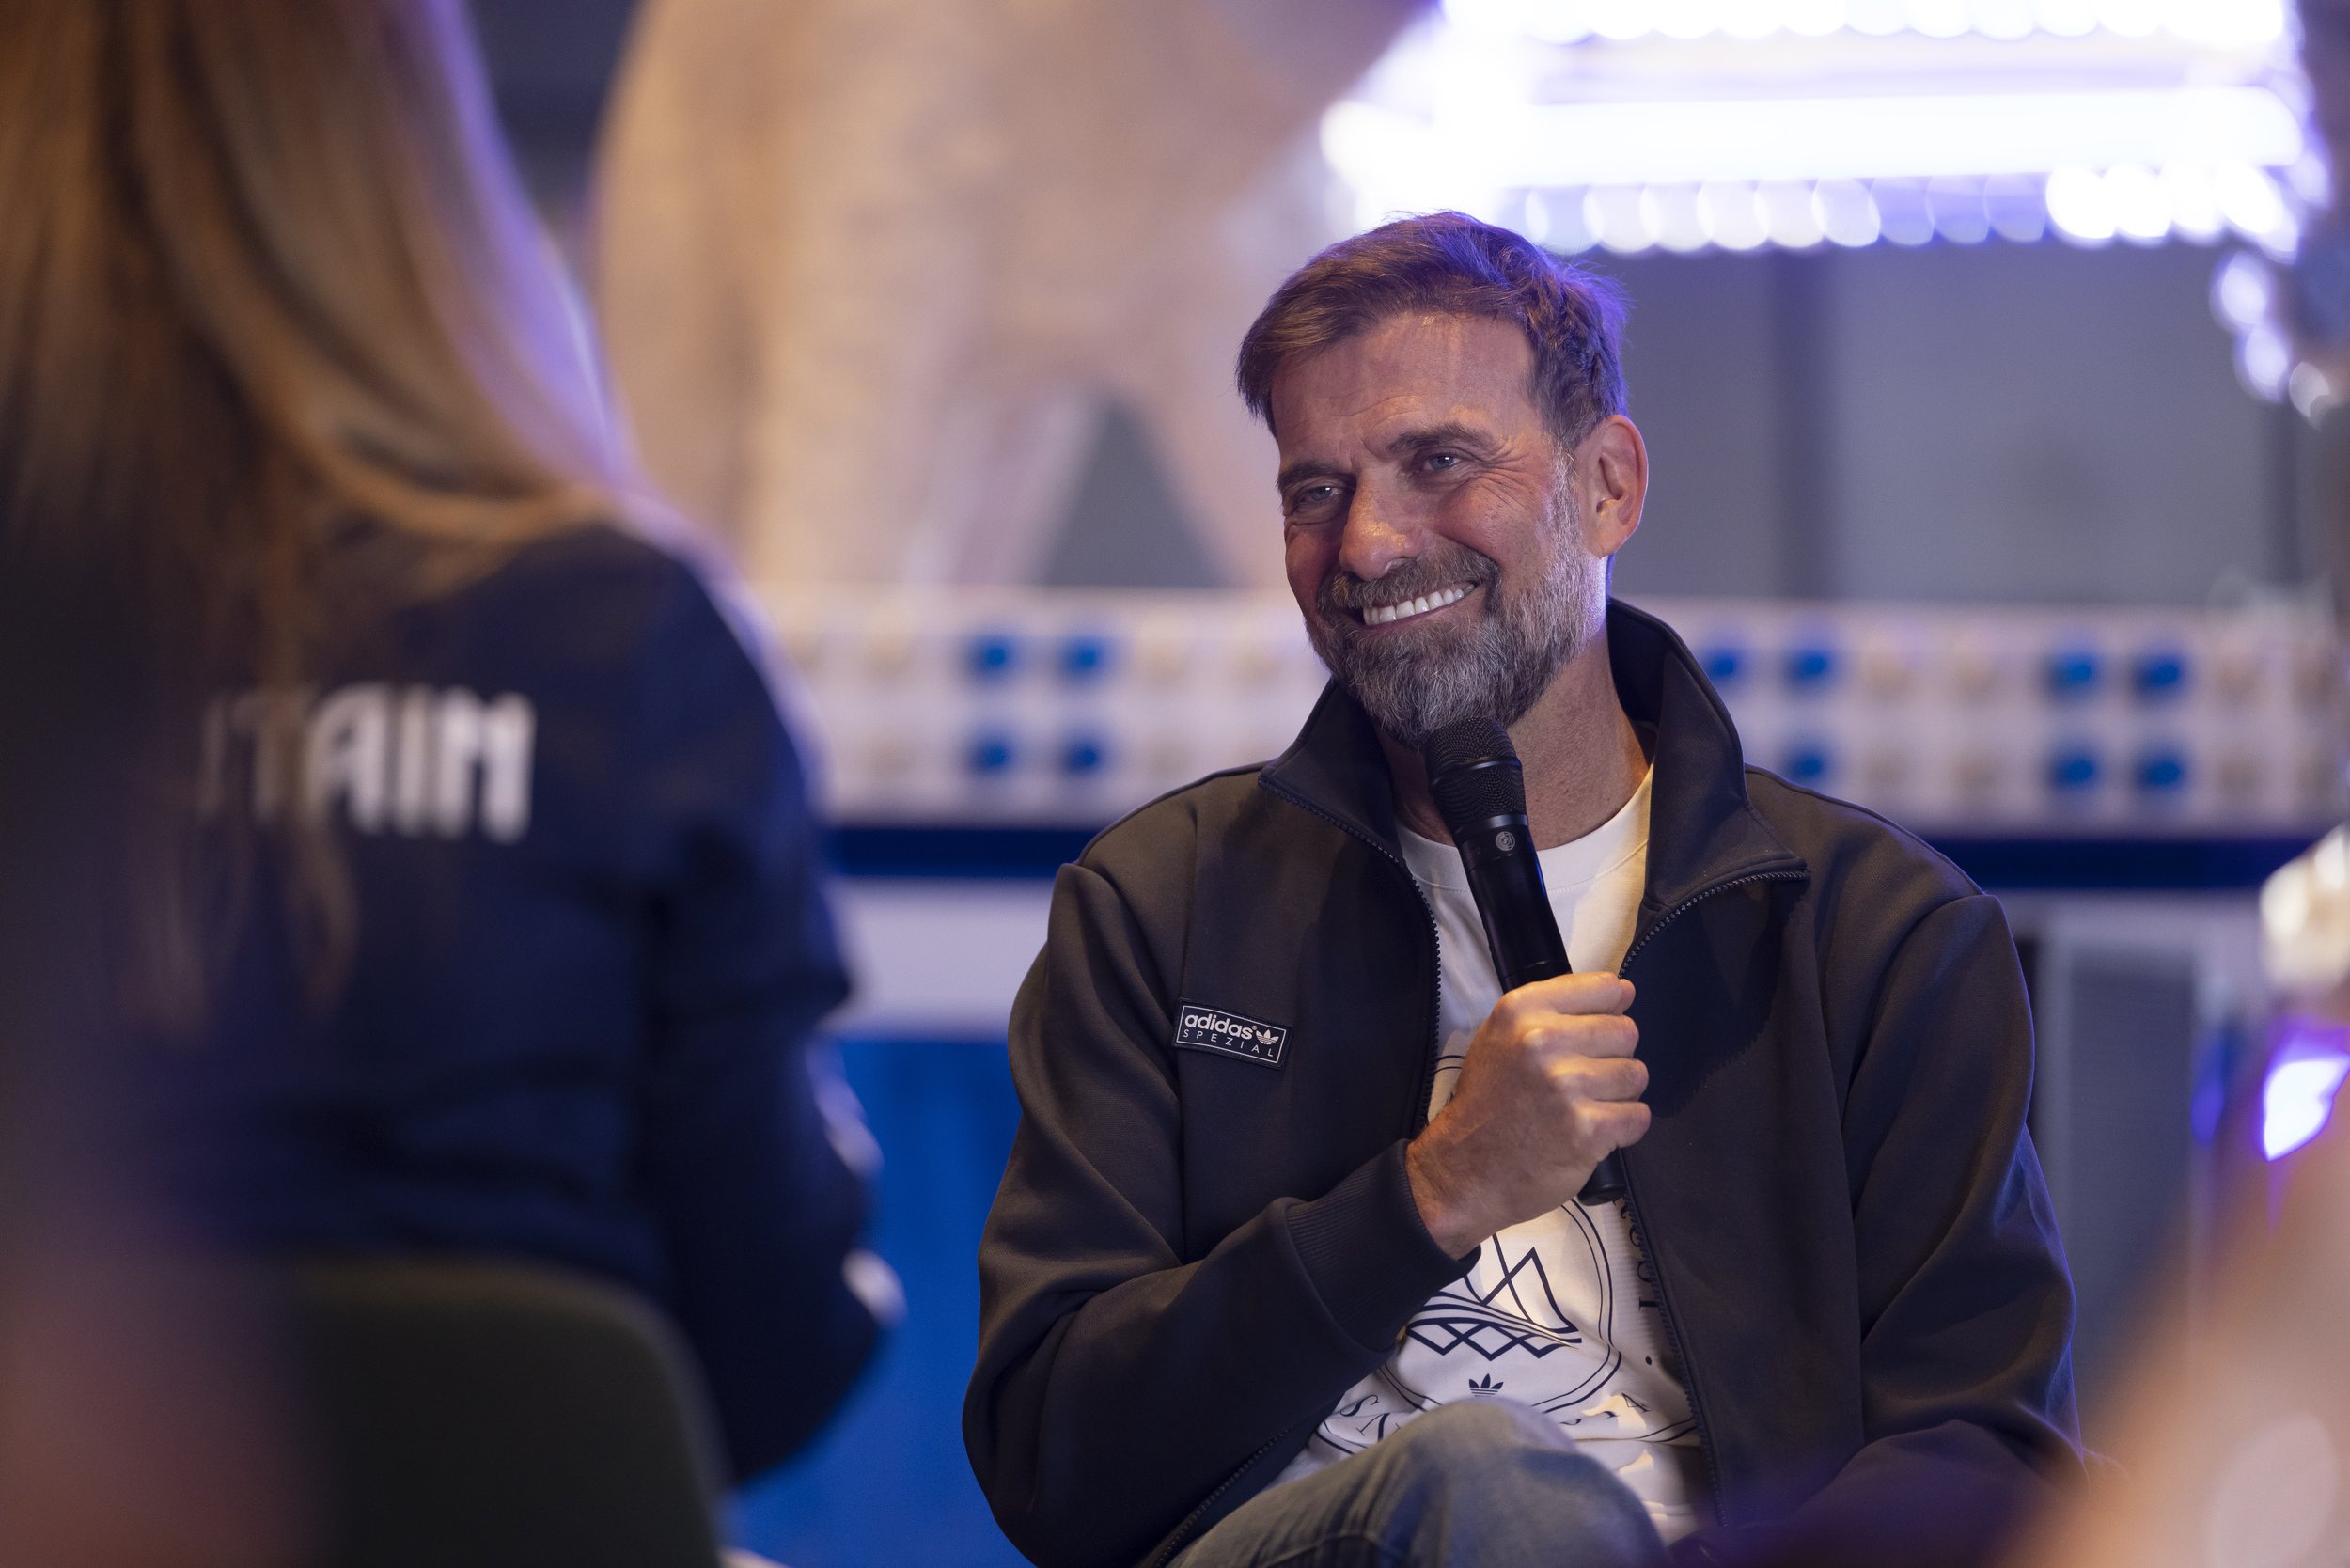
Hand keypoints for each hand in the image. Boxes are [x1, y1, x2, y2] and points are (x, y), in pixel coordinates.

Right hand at [1404, 974, 1646, 1255]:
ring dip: (1618, 1095)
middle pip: (1626, 1031)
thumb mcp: (1500, 1038)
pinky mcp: (1587, 1129)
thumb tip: (1621, 992)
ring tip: (1585, 1108)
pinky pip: (1638, 1116)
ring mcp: (1566, 1085)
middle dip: (1613, 1057)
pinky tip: (1592, 1132)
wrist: (1465, 1171)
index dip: (1612, 1010)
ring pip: (1636, 1074)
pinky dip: (1622, 1128)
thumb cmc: (1489, 1104)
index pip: (1606, 988)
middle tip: (1583, 1081)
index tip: (1599, 1031)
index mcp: (1521, 1011)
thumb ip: (1552, 1012)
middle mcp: (1542, 1041)